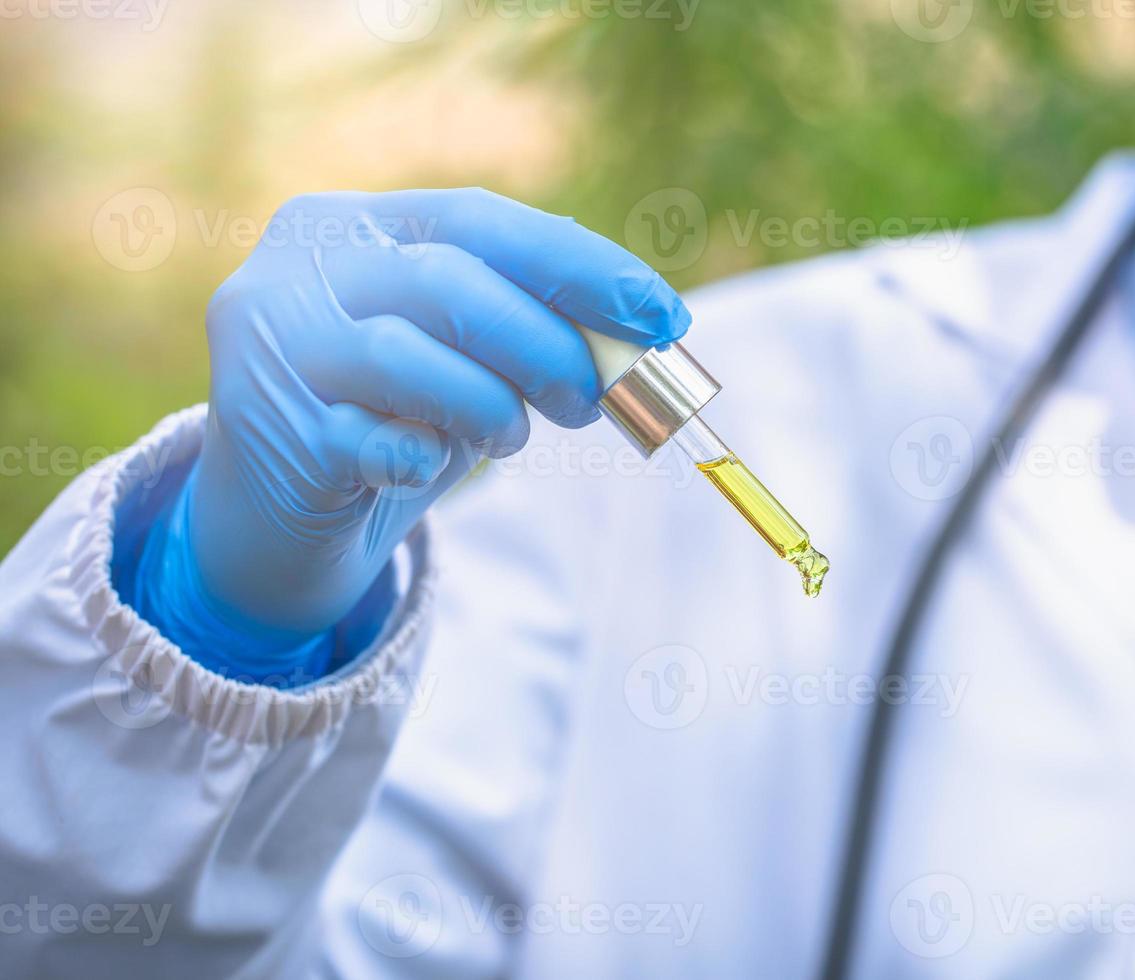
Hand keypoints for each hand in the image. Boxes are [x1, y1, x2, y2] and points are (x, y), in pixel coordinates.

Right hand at [138, 189, 687, 676]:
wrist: (278, 525)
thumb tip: (649, 328)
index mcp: (347, 223)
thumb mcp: (463, 358)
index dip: (580, 265)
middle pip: (447, 280)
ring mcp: (269, 348)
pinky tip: (429, 465)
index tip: (663, 315)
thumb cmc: (391, 422)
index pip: (478, 220)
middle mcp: (294, 269)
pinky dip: (424, 456)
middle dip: (548, 341)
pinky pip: (374, 442)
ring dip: (491, 405)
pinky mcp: (270, 433)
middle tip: (597, 396)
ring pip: (406, 355)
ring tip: (512, 436)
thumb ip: (532, 327)